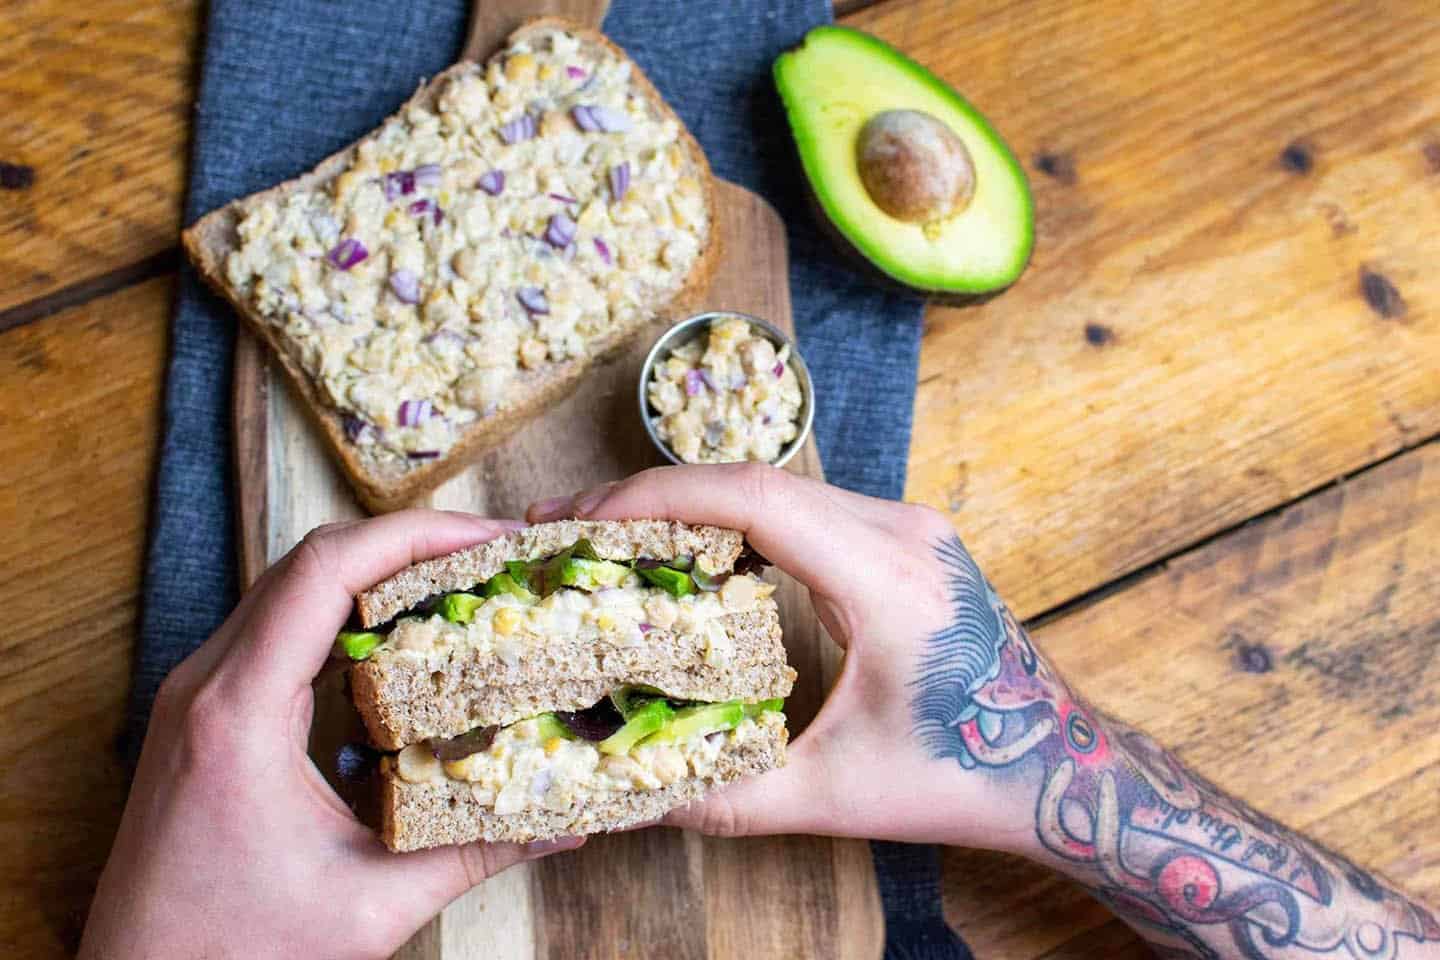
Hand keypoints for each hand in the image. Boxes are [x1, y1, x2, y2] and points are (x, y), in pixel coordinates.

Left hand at [80, 511, 583, 959]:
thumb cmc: (234, 955)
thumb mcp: (372, 904)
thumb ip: (476, 853)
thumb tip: (563, 820)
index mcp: (237, 713)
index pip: (326, 571)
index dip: (415, 536)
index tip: (489, 538)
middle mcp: (204, 684)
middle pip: (309, 561)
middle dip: (408, 541)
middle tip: (491, 553)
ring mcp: (194, 694)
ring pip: (289, 586)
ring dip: (373, 570)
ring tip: (456, 580)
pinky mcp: (200, 712)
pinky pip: (275, 626)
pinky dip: (341, 611)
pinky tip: (396, 635)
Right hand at [534, 467, 1439, 959]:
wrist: (1062, 769)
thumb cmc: (963, 779)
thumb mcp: (833, 799)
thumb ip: (723, 800)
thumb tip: (625, 799)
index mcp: (885, 577)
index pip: (754, 499)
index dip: (657, 497)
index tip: (583, 519)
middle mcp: (901, 531)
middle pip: (757, 481)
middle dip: (657, 496)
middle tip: (575, 528)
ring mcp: (909, 529)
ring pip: (780, 488)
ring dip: (696, 505)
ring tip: (619, 538)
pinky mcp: (907, 541)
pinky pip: (807, 508)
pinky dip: (739, 521)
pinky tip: (694, 554)